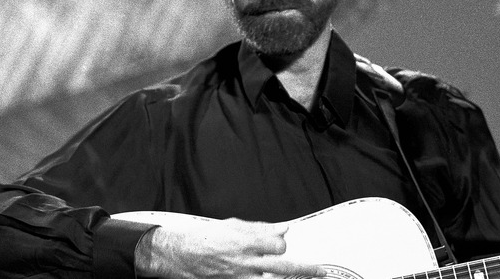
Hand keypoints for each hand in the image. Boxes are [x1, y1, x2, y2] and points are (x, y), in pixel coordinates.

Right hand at [136, 217, 325, 278]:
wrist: (178, 255)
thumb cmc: (204, 238)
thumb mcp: (232, 226)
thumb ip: (259, 229)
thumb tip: (282, 229)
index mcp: (246, 241)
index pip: (278, 245)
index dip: (281, 245)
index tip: (280, 245)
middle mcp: (246, 261)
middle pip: (283, 266)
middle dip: (305, 269)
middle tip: (321, 271)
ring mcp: (240, 276)